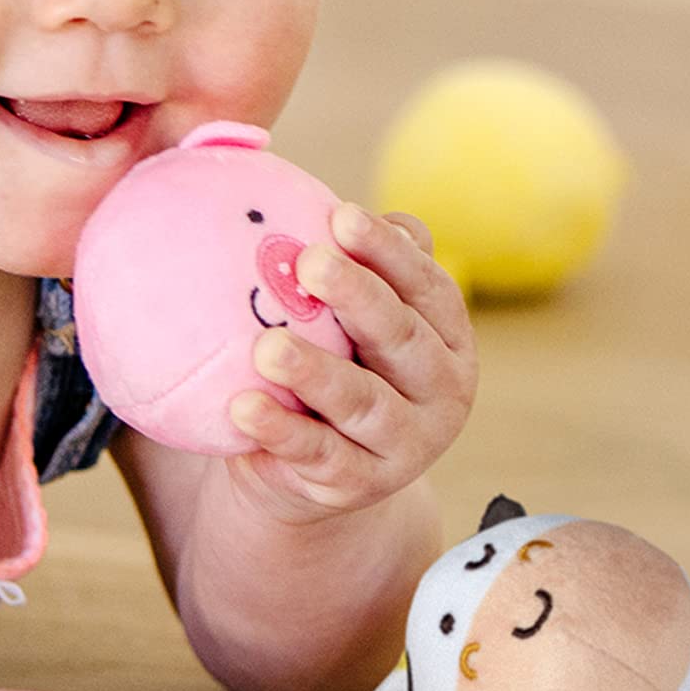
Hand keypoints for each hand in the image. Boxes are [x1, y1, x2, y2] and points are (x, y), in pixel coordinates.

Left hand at [225, 204, 476, 526]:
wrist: (314, 467)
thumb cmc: (334, 360)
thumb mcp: (351, 316)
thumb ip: (359, 261)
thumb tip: (336, 205)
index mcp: (447, 335)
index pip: (426, 284)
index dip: (387, 250)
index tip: (340, 214)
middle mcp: (442, 389)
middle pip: (402, 336)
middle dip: (358, 297)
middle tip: (308, 263)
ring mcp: (407, 444)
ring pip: (363, 401)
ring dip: (315, 372)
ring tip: (267, 348)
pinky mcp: (361, 485)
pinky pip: (319, 456)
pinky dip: (281, 431)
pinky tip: (242, 408)